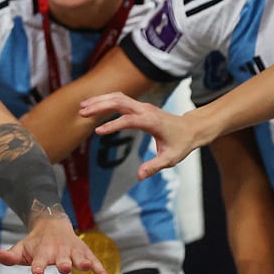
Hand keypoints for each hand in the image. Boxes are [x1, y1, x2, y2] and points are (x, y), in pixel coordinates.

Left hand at [0, 206, 105, 273]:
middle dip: (63, 263)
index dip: (38, 265)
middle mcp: (58, 251)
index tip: (37, 271)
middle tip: (63, 268)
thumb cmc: (35, 242)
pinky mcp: (83, 252)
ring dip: (81, 261)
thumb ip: (10, 256)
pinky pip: (93, 260)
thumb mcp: (21, 248)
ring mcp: (72, 251)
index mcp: (43, 251)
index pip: (39, 259)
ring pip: (78, 257)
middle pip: (61, 258)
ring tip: (85, 266)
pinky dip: (98, 267)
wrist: (52, 224)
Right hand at [79, 92, 193, 179]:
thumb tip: (139, 176)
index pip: (128, 120)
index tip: (98, 132)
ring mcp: (141, 106)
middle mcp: (145, 110)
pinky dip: (105, 100)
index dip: (112, 125)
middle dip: (99, 105)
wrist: (191, 128)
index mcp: (151, 121)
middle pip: (119, 101)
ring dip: (100, 100)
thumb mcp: (170, 158)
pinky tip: (94, 106)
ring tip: (82, 107)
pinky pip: (120, 99)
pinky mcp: (138, 106)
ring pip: (117, 97)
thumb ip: (153, 167)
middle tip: (82, 112)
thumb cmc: (181, 144)